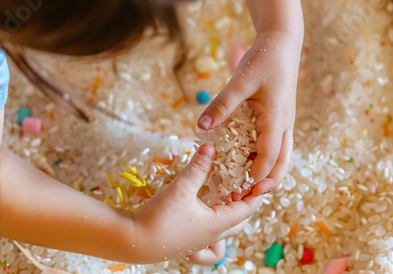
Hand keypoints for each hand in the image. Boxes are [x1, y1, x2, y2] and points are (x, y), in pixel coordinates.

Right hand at [129, 144, 261, 263]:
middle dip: (246, 203)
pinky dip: (216, 229)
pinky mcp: (188, 244)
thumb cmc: (159, 218)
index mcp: (217, 224)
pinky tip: (206, 217)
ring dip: (232, 215)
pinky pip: (210, 242)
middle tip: (244, 185)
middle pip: (240, 221)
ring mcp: (200, 243)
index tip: (259, 178)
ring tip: (228, 197)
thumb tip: (210, 147)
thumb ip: (197, 167)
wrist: (133, 242)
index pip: (247, 208)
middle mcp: (213, 236)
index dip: (255, 193)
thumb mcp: (181, 189)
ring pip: (226, 231)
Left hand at [198, 31, 299, 198]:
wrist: (281, 44)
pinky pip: (279, 144)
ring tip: (254, 186)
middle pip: (283, 162)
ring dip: (271, 172)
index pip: (269, 157)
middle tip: (252, 196)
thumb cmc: (262, 61)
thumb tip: (201, 125)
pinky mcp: (281, 117)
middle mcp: (284, 125)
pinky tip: (253, 160)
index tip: (244, 191)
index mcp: (276, 119)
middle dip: (270, 182)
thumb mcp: (240, 82)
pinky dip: (269, 158)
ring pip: (284, 155)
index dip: (258, 176)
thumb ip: (222, 105)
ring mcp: (285, 122)